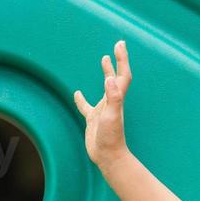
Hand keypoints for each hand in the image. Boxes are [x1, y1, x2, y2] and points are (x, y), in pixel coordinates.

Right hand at [73, 39, 130, 167]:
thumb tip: (110, 78)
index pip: (122, 74)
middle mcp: (112, 102)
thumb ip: (113, 97)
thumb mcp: (111, 116)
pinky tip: (77, 94)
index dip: (122, 59)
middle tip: (117, 46)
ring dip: (106, 73)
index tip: (119, 44)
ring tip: (104, 59)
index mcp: (116, 99)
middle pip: (116, 76)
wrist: (108, 157)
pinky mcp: (93, 119)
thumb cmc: (111, 138)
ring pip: (105, 88)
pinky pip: (86, 106)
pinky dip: (81, 99)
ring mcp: (103, 110)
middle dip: (118, 60)